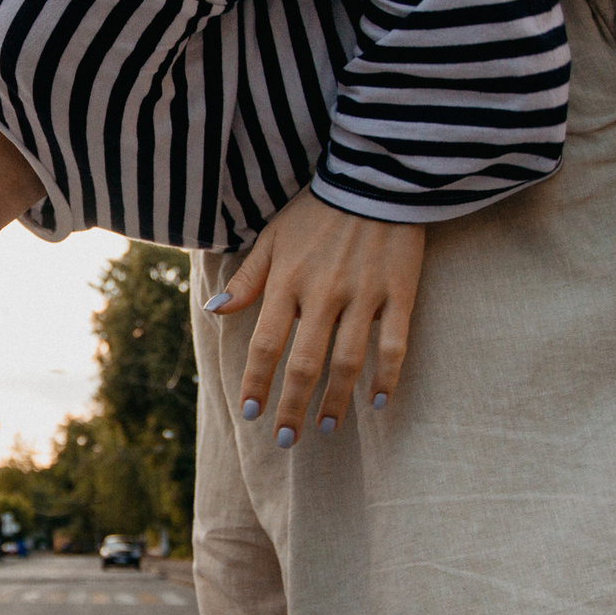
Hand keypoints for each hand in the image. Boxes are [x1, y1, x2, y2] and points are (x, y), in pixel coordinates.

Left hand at [205, 190, 423, 446]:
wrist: (375, 175)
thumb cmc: (317, 207)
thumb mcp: (273, 235)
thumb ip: (248, 278)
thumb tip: (216, 312)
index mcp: (288, 280)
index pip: (266, 344)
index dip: (257, 383)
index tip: (252, 415)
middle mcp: (322, 293)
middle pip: (304, 363)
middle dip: (292, 406)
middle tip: (287, 439)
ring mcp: (363, 294)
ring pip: (347, 362)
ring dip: (335, 401)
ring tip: (326, 428)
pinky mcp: (399, 290)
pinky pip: (393, 343)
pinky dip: (386, 376)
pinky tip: (378, 402)